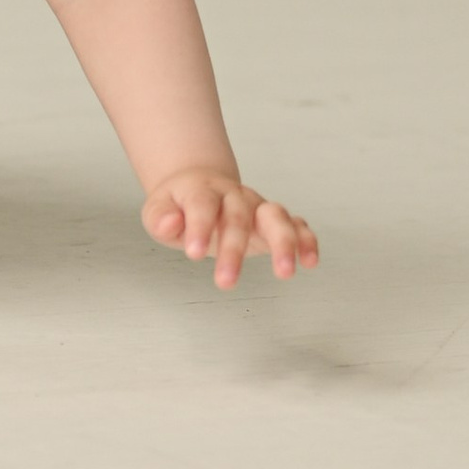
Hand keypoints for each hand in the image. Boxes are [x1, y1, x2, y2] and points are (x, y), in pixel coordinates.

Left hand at [143, 168, 317, 290]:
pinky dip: (306, 240)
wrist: (201, 187)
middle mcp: (235, 196)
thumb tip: (169, 224)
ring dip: (283, 243)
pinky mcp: (274, 221)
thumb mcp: (158, 209)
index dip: (199, 226)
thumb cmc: (179, 205)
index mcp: (203, 191)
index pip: (203, 204)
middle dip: (234, 250)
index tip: (194, 254)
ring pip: (276, 217)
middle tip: (225, 282)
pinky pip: (296, 225)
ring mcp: (257, 207)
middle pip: (239, 216)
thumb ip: (161, 217)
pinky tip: (309, 261)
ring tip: (285, 273)